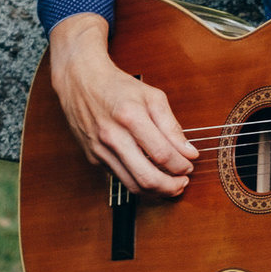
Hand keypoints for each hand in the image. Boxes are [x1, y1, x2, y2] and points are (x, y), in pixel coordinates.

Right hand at [47, 13, 198, 197]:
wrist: (80, 81)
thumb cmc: (118, 86)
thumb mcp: (152, 96)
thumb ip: (171, 126)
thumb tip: (188, 152)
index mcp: (130, 116)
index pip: (162, 153)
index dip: (180, 165)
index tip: (189, 166)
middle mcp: (112, 136)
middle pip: (147, 177)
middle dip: (171, 186)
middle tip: (183, 182)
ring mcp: (100, 149)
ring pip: (132, 185)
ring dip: (156, 190)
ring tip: (170, 184)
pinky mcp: (93, 157)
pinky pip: (120, 177)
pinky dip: (139, 182)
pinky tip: (150, 175)